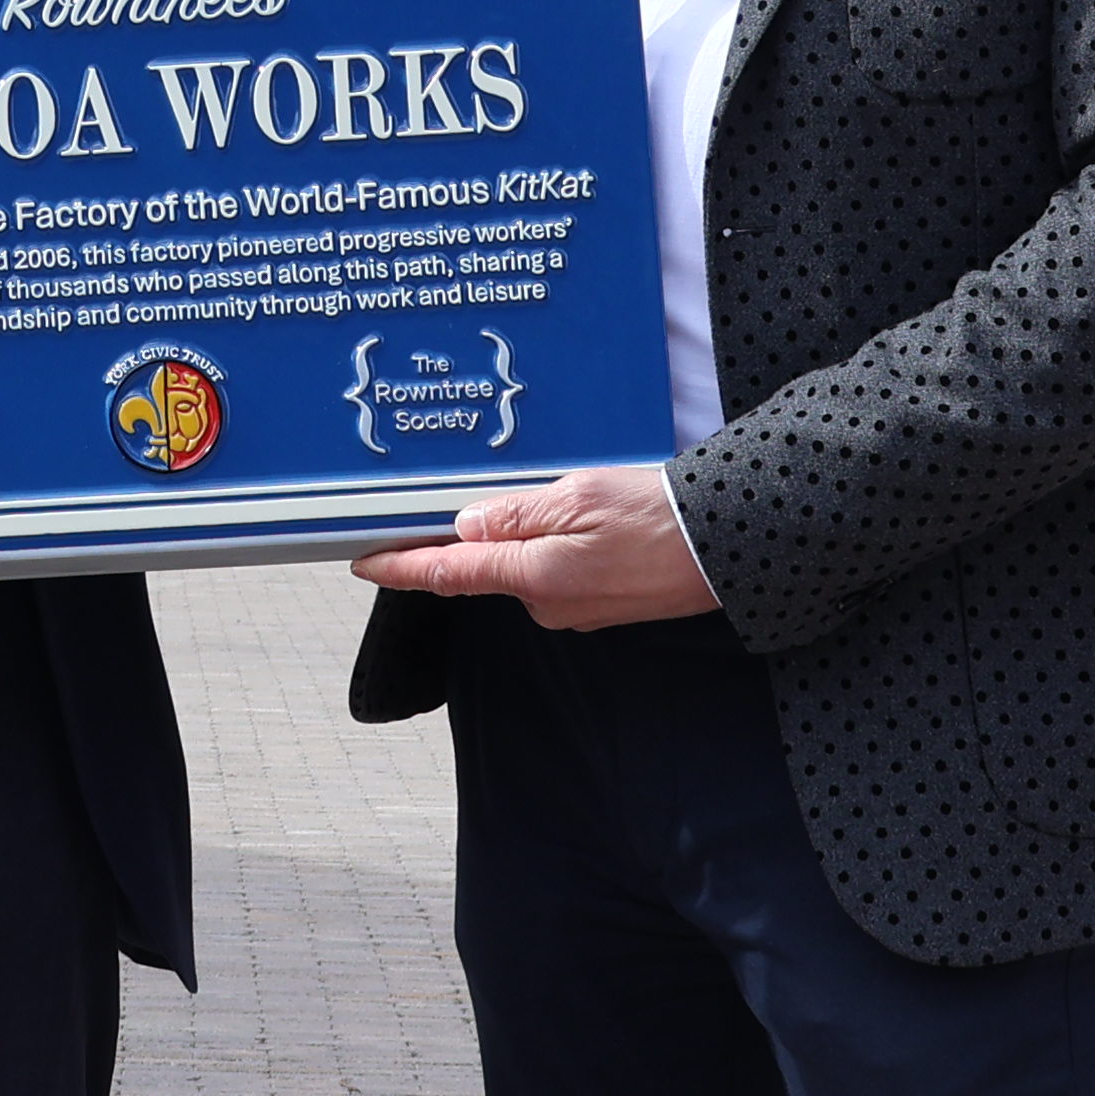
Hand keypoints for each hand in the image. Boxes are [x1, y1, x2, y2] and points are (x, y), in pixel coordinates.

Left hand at [353, 466, 718, 628]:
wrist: (731, 548)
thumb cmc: (660, 517)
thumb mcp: (580, 496)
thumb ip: (515, 514)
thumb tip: (466, 527)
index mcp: (533, 575)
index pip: (446, 574)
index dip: (400, 567)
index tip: (363, 562)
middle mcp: (547, 604)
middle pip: (490, 564)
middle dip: (495, 528)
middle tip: (527, 485)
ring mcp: (576, 611)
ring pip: (529, 565)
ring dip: (538, 533)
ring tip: (586, 496)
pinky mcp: (601, 608)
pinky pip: (562, 572)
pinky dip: (568, 545)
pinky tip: (603, 520)